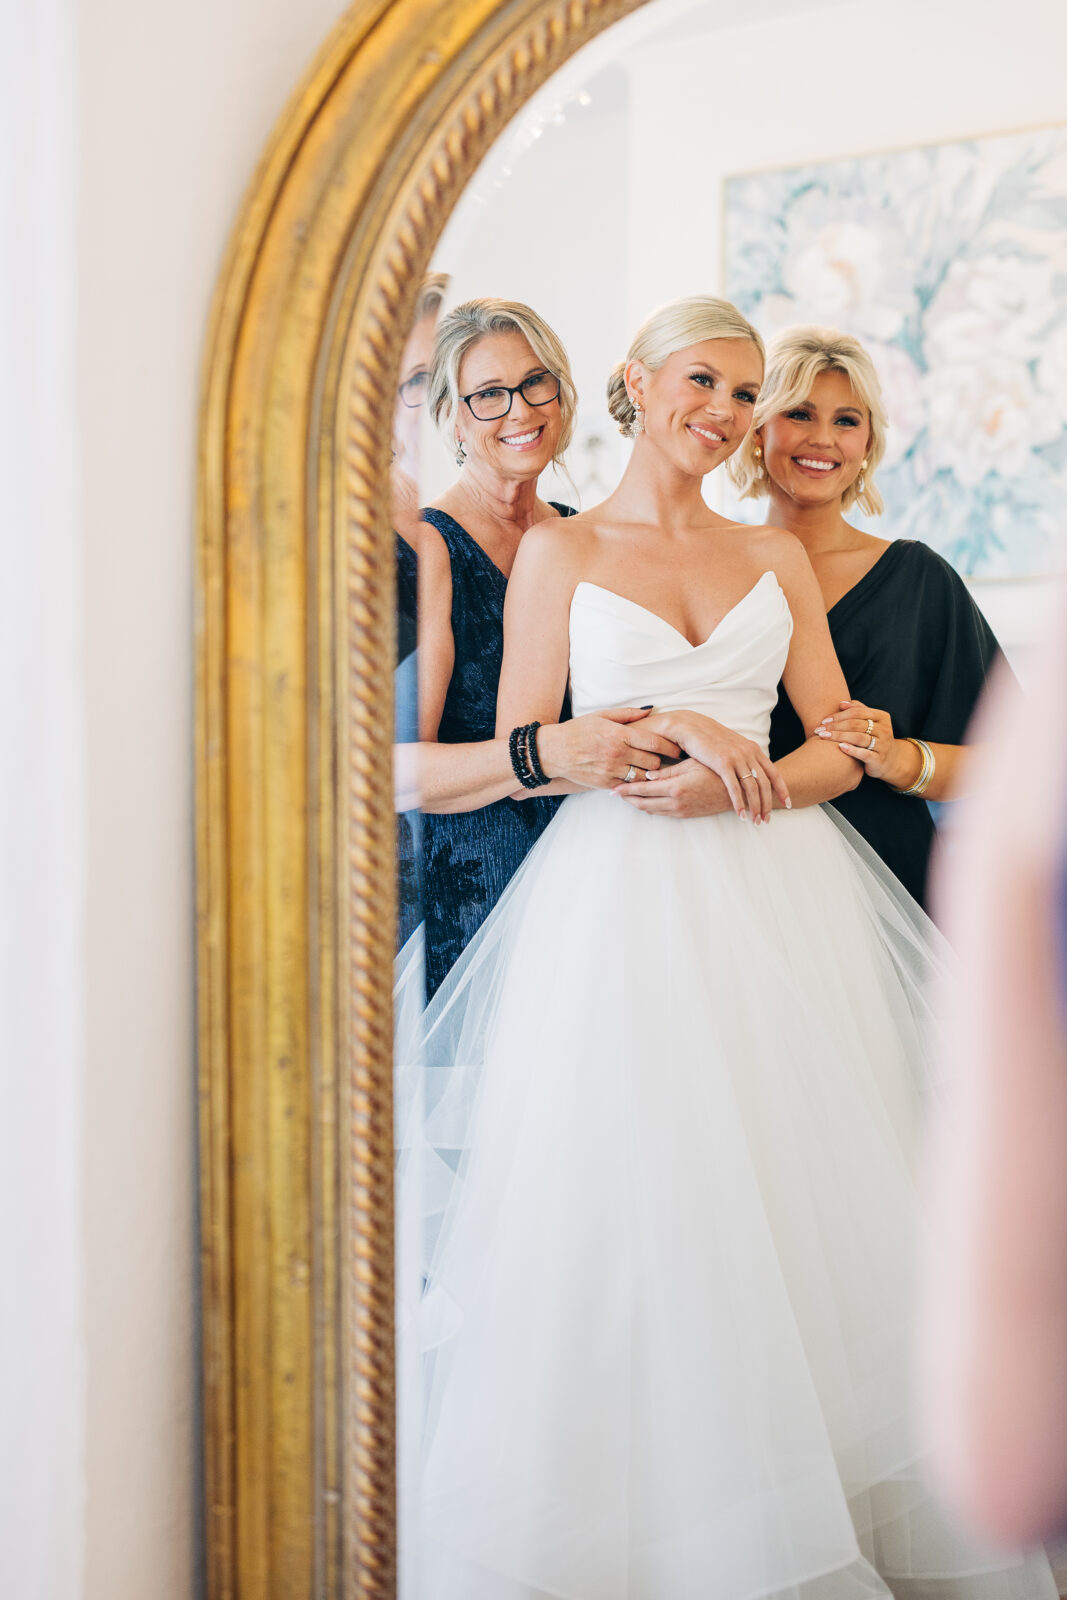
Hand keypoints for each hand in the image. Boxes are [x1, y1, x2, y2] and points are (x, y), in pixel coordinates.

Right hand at [538, 708, 681, 788]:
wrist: (553, 751)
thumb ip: (628, 714)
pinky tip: (637, 778)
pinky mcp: (605, 783)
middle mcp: (616, 754)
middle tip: (667, 759)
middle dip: (662, 761)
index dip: (671, 746)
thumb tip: (651, 710)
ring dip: (649, 774)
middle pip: (653, 762)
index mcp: (618, 734)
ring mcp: (611, 771)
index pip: (655, 742)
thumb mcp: (602, 715)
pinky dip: (635, 783)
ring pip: (643, 777)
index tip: (679, 748)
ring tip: (653, 770)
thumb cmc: (578, 730)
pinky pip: (629, 786)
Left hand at [611, 758, 733, 817]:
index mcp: (676, 788)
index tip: (613, 787)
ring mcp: (681, 811)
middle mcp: (676, 803)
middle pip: (643, 803)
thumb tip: (647, 773)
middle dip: (627, 798)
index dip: (627, 789)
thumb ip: (668, 770)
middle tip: (613, 792)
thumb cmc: (717, 771)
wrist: (738, 791)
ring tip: (625, 797)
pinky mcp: (686, 815)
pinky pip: (662, 813)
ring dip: (637, 804)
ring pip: (651, 810)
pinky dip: (649, 808)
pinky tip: (644, 802)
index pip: (644, 790)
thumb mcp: (692, 764)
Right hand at [640, 709, 789, 821]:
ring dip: (755, 807)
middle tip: (767, 820)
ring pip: (752, 788)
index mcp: (753, 748)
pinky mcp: (722, 763)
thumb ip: (744, 757)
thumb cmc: (710, 738)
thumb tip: (751, 771)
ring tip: (756, 822)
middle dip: (768, 804)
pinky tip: (741, 815)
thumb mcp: (733, 745)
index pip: (774, 772)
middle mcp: (748, 753)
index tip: (787, 804)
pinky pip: (734, 788)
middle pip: (765, 783)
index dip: (782, 789)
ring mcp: (736, 758)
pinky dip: (739, 803)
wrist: (691, 726)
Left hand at [814, 700, 910, 785]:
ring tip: (823, 737)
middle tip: (819, 729)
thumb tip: (841, 703)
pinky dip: (852, 750)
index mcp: (882, 717)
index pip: (857, 712)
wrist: (889, 761)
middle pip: (856, 724)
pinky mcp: (879, 760)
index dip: (839, 715)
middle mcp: (884, 730)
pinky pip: (864, 754)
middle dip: (835, 726)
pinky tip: (840, 747)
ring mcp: (883, 745)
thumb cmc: (874, 738)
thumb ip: (858, 710)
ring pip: (859, 738)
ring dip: (839, 736)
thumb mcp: (870, 722)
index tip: (824, 720)